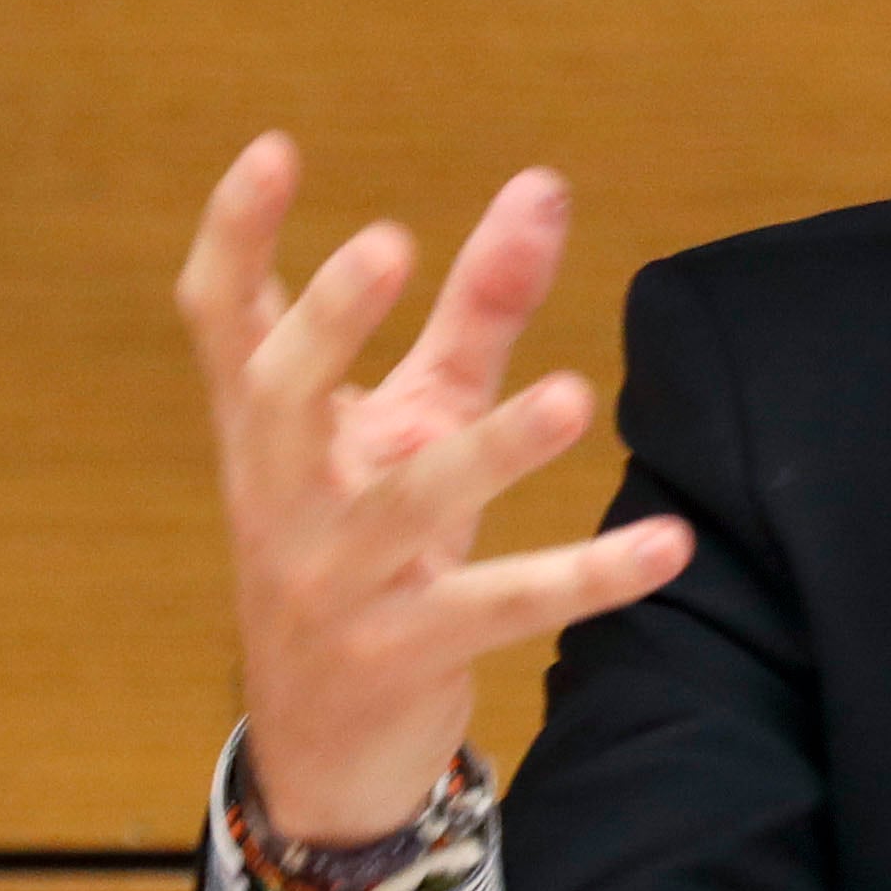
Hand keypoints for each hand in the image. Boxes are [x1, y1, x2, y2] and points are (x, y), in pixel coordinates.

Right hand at [173, 132, 693, 847]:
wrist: (330, 741)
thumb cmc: (373, 544)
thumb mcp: (418, 421)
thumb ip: (477, 309)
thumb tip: (544, 186)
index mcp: (267, 434)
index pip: (222, 322)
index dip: (235, 238)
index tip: (271, 149)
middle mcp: (281, 498)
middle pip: (279, 399)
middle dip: (327, 323)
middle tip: (387, 244)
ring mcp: (333, 582)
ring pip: (406, 506)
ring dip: (491, 450)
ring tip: (573, 397)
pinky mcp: (404, 653)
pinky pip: (502, 607)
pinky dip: (586, 577)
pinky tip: (667, 545)